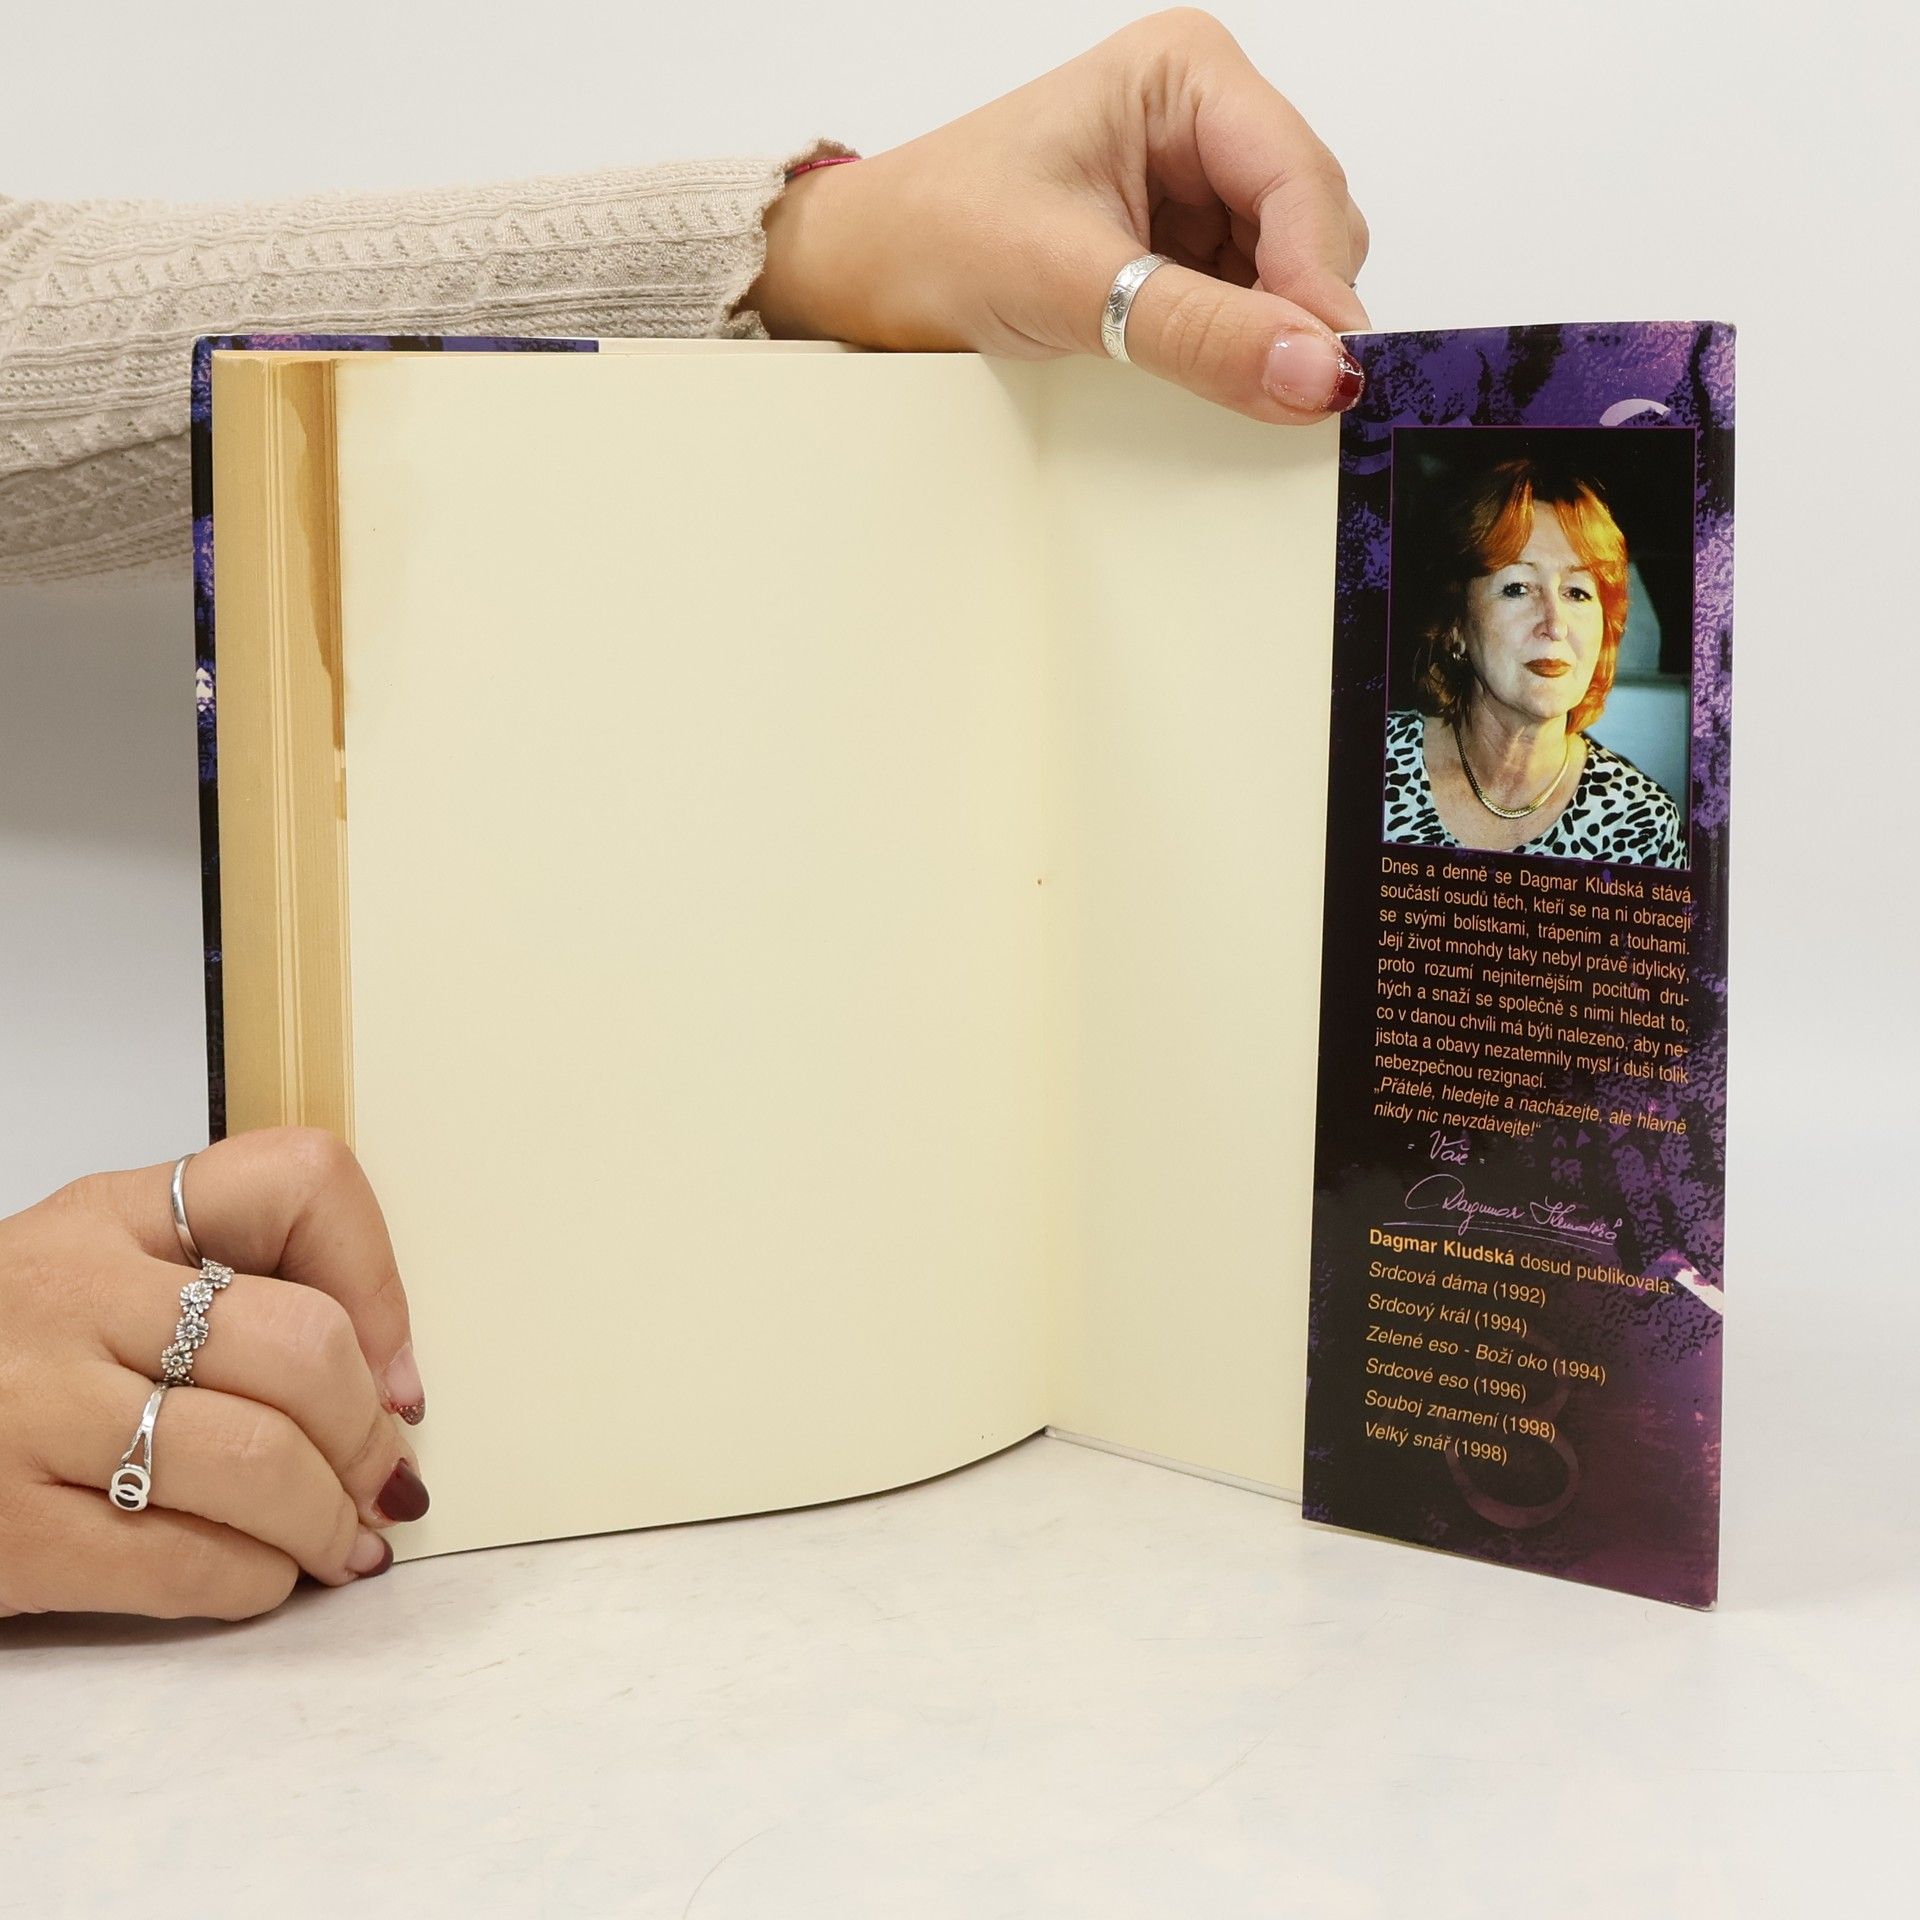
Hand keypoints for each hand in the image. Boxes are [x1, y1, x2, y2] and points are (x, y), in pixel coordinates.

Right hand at [0, 1129, 426, 1620]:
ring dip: (330, 1520)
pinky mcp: (4, 1533)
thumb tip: (389, 1391)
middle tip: (382, 1480)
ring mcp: (28, 1411)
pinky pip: (185, 1561)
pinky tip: (261, 1576)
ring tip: (343, 1542)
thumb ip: (221, 1295)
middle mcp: (69, 1293)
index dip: (380, 1285)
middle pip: (302, 1347)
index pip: (300, 1182)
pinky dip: (255, 1580)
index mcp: (109, 1213)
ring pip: (259, 1461)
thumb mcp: (92, 1278)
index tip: (393, 1369)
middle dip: (367, 1434)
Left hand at [752, 9, 1370, 420]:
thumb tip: (1312, 373)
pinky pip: (1250, 309)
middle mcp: (1204, 121)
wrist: (864, 275)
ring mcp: (1198, 189)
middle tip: (1276, 391)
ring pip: (1291, 276)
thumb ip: (1200, 333)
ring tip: (1195, 370)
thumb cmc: (936, 235)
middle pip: (1313, 226)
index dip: (1319, 278)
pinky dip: (1239, 349)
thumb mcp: (1072, 284)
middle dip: (1297, 309)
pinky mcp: (1182, 253)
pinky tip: (1197, 371)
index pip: (1298, 176)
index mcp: (1184, 75)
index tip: (1328, 370)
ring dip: (1265, 335)